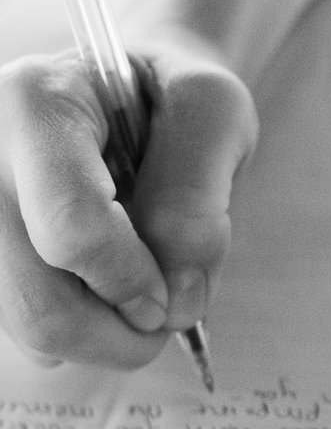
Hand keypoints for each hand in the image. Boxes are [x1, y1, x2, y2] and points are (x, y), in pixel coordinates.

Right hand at [0, 33, 256, 367]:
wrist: (118, 93)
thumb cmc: (167, 96)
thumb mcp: (211, 113)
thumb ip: (198, 200)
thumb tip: (177, 299)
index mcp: (34, 103)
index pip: (72, 225)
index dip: (134, 281)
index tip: (175, 296)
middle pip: (38, 303)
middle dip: (120, 333)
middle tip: (164, 316)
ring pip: (28, 328)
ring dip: (103, 335)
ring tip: (136, 287)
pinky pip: (21, 332)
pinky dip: (76, 332)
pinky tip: (96, 285)